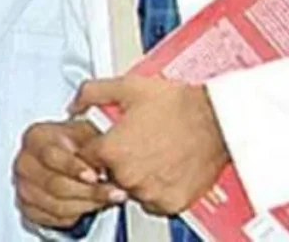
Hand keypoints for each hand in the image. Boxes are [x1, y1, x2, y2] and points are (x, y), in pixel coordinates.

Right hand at [13, 120, 126, 228]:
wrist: (65, 157)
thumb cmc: (75, 144)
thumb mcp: (86, 133)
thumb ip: (92, 144)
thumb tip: (105, 155)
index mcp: (36, 138)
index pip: (50, 155)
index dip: (73, 167)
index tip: (94, 176)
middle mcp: (25, 162)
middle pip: (55, 184)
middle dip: (88, 192)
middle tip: (113, 193)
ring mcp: (24, 186)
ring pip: (57, 205)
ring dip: (87, 205)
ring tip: (106, 200)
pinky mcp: (28, 207)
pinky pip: (54, 218)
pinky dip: (76, 215)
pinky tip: (89, 205)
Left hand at [71, 76, 229, 215]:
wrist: (216, 120)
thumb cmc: (177, 104)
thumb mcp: (126, 87)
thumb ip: (90, 94)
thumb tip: (74, 106)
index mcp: (111, 150)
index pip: (85, 158)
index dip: (95, 147)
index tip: (107, 141)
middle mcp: (128, 175)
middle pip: (107, 174)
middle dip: (114, 161)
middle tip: (135, 144)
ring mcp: (150, 192)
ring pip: (129, 189)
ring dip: (135, 177)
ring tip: (152, 154)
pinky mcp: (171, 203)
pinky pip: (152, 203)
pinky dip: (155, 190)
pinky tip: (163, 169)